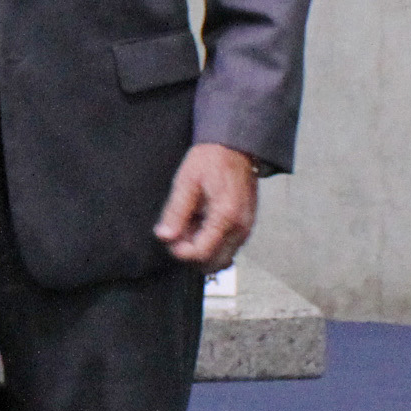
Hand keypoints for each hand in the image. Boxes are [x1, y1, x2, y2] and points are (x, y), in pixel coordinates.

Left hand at [154, 142, 259, 270]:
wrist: (235, 148)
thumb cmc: (210, 160)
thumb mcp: (186, 181)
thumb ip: (176, 211)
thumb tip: (164, 236)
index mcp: (226, 216)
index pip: (202, 253)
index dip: (180, 252)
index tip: (169, 238)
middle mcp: (241, 227)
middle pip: (213, 263)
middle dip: (191, 255)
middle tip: (178, 233)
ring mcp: (246, 229)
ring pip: (221, 259)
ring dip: (201, 250)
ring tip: (189, 225)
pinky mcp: (245, 227)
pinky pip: (227, 248)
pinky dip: (211, 244)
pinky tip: (200, 224)